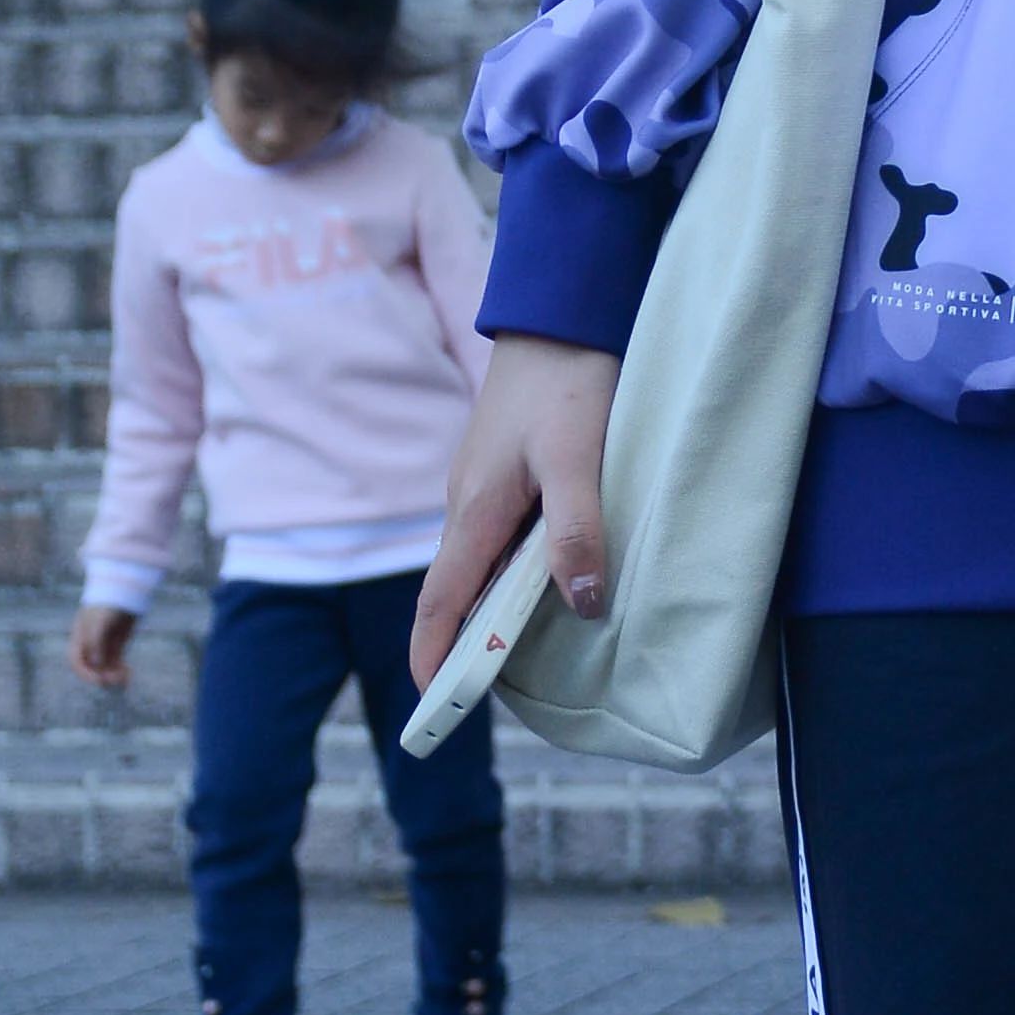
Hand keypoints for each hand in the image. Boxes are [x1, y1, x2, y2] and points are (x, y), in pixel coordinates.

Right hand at [66, 602, 134, 687]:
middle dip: (101, 676)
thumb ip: (96, 643)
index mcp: (80, 637)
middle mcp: (90, 643)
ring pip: (105, 666)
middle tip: (114, 682)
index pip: (76, 660)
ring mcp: (104, 643)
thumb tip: (97, 664)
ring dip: (112, 675)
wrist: (125, 589)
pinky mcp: (118, 643)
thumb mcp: (100, 623)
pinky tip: (128, 675)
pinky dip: (121, 670)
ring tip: (124, 680)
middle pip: (92, 666)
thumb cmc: (108, 604)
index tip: (98, 680)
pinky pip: (117, 661)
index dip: (85, 673)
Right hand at [411, 335, 618, 687]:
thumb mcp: (578, 456)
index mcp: (475, 510)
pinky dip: (514, 570)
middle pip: (459, 588)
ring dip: (493, 607)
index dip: (433, 653)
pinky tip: (548, 579)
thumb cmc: (566, 380)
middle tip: (488, 693)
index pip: (441, 600)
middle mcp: (468, 504)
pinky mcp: (505, 469)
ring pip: (481, 562)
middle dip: (466, 643)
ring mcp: (484, 486)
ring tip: (522, 651)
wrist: (558, 313)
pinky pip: (500, 535)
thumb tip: (581, 603)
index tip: (434, 701)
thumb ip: (577, 528)